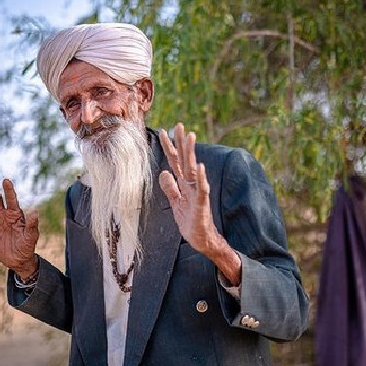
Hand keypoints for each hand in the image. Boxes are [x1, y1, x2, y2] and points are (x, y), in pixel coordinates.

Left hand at [159, 123, 240, 284]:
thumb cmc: (190, 222)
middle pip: (184, 160)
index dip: (168, 147)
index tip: (163, 131)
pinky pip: (202, 189)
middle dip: (181, 143)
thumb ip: (170, 188)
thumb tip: (163, 172)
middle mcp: (191, 185)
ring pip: (193, 169)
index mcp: (183, 184)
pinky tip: (200, 166)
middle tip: (178, 125)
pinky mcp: (202, 204)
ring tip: (190, 136)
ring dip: (191, 153)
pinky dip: (201, 178)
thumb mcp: (175, 203)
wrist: (202, 240)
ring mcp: (197, 193)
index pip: (175, 161)